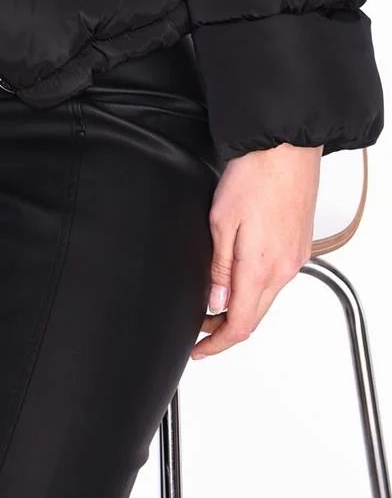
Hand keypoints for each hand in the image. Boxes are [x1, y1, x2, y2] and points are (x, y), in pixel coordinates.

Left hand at [190, 141, 321, 359]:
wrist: (285, 147)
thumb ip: (219, 267)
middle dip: (224, 330)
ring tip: (212, 303)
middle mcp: (284, 268)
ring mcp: (294, 257)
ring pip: (265, 298)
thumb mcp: (221, 221)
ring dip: (240, 307)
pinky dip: (254, 288)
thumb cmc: (254, 175)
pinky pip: (276, 278)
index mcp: (261, 267)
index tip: (198, 350)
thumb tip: (215, 301)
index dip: (216, 344)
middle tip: (199, 329)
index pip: (239, 324)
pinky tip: (238, 277)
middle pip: (253, 316)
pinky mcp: (298, 245)